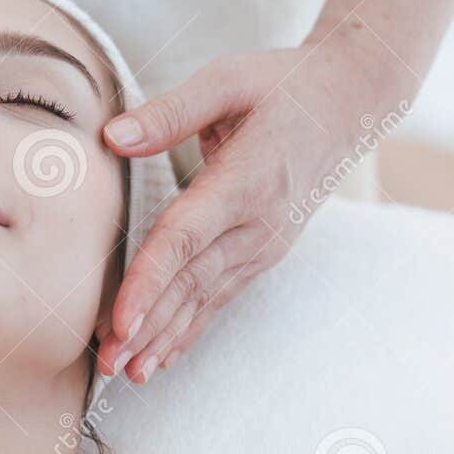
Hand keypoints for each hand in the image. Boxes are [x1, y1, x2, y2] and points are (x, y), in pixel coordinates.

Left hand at [96, 30, 406, 382]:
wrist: (350, 101)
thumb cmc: (282, 83)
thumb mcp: (226, 80)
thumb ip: (169, 112)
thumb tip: (111, 136)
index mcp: (246, 180)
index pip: (185, 239)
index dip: (150, 282)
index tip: (120, 321)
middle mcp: (258, 223)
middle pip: (190, 283)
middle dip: (146, 328)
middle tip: (103, 365)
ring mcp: (264, 244)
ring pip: (204, 299)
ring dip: (163, 338)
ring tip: (124, 374)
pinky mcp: (262, 252)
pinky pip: (219, 296)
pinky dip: (189, 329)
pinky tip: (161, 358)